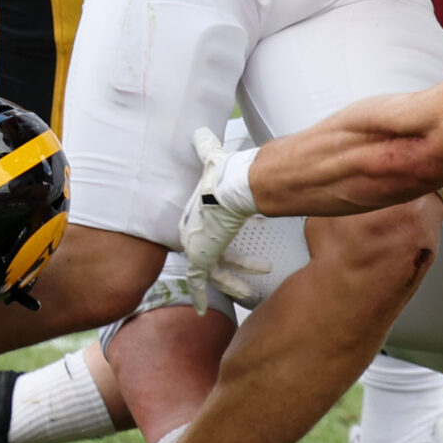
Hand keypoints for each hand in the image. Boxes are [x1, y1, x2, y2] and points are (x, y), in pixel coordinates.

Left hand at [177, 127, 266, 312]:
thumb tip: (201, 130)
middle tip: (251, 273)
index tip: (230, 244)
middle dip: (230, 268)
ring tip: (250, 291)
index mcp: (194, 216)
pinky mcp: (200, 259)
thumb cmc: (223, 176)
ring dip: (231, 283)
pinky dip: (199, 297)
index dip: (217, 241)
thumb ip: (206, 148)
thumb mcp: (213, 160)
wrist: (226, 188)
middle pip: (206, 256)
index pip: (202, 234)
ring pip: (212, 274)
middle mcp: (192, 234)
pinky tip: (201, 311)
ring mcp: (196, 248)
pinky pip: (198, 282)